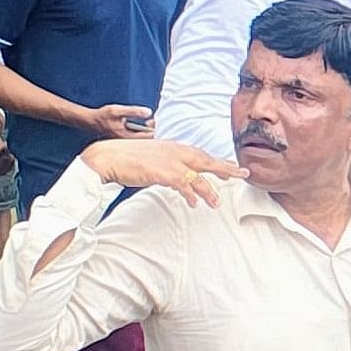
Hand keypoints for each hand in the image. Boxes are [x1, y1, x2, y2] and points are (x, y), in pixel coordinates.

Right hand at [79, 140, 247, 204]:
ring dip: (209, 191)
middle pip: (207, 161)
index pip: (201, 153)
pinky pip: (184, 185)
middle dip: (226, 168)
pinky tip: (195, 203)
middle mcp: (176, 151)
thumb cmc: (127, 158)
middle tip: (243, 175)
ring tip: (216, 203)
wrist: (107, 157)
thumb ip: (169, 164)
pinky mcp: (163, 172)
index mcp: (174, 147)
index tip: (230, 166)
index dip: (217, 161)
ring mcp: (171, 161)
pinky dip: (191, 195)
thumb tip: (179, 177)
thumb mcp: (154, 157)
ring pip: (199, 176)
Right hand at [80, 103, 156, 139]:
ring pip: (143, 139)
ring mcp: (126, 141)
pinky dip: (143, 130)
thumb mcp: (117, 111)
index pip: (147, 138)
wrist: (90, 121)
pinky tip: (144, 123)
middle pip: (146, 140)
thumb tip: (149, 112)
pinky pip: (139, 137)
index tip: (152, 120)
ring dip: (148, 130)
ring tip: (149, 121)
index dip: (153, 129)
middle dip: (152, 130)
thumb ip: (133, 111)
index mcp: (125, 137)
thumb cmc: (102, 115)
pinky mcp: (126, 138)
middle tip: (152, 121)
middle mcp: (126, 141)